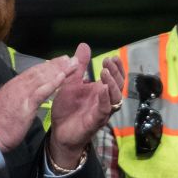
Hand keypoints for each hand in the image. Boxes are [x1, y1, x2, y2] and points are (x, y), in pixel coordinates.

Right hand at [0, 55, 79, 151]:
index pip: (33, 73)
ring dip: (58, 70)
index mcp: (14, 86)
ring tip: (72, 63)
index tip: (60, 61)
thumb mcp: (8, 106)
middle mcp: (17, 86)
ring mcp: (21, 94)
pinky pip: (41, 91)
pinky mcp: (25, 105)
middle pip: (40, 72)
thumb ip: (17, 98)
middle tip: (71, 58)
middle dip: (56, 64)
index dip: (47, 66)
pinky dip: (52, 83)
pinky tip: (62, 77)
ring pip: (42, 78)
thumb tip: (24, 95)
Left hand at [48, 44, 124, 166]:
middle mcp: (105, 100)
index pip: (115, 77)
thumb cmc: (67, 108)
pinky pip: (104, 109)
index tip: (113, 57)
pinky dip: (105, 99)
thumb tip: (84, 45)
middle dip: (116, 73)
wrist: (59, 132)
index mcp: (100, 91)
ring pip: (115, 98)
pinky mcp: (96, 121)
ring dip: (112, 84)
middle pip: (119, 85)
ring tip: (105, 73)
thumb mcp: (70, 82)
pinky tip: (102, 89)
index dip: (117, 67)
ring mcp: (102, 111)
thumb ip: (78, 66)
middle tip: (108, 62)